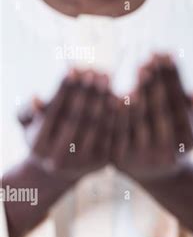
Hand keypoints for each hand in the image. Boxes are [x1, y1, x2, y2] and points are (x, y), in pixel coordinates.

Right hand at [20, 69, 114, 184]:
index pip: (52, 113)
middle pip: (76, 119)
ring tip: (107, 79)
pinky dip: (117, 114)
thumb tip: (36, 99)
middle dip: (85, 93)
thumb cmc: (43, 136)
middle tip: (94, 72)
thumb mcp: (29, 125)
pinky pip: (113, 134)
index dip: (62, 91)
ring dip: (104, 100)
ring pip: (96, 126)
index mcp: (38, 147)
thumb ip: (27, 111)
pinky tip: (120, 96)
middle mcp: (59, 158)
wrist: (62, 167)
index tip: (71, 69)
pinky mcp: (102, 162)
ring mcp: (82, 162)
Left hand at [112, 54, 192, 183]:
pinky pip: (118, 130)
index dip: (175, 79)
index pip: (180, 104)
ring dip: (140, 91)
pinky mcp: (121, 160)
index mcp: (187, 142)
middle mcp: (167, 152)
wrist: (156, 176)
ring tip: (141, 68)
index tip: (169, 55)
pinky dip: (117, 111)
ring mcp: (143, 157)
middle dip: (157, 82)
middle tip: (153, 58)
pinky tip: (117, 92)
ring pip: (140, 119)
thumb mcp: (192, 129)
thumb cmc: (177, 142)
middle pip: (161, 110)